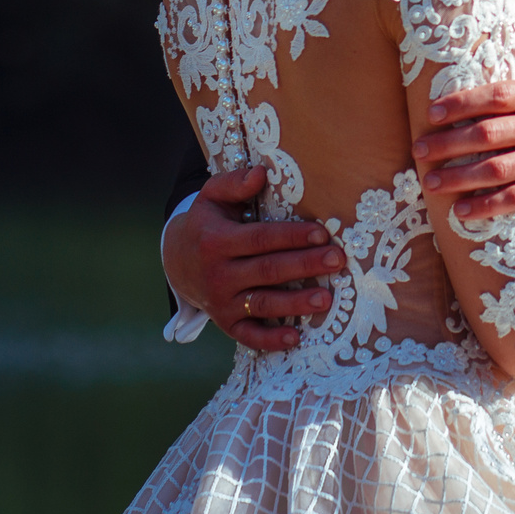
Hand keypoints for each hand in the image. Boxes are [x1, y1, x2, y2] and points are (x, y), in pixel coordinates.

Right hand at [161, 164, 345, 351]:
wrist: (177, 262)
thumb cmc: (207, 224)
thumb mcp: (211, 197)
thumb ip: (234, 183)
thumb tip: (261, 173)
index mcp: (217, 241)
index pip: (261, 238)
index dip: (292, 236)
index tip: (323, 233)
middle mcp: (219, 274)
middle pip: (268, 270)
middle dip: (305, 265)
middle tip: (338, 260)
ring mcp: (222, 302)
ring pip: (263, 304)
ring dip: (295, 304)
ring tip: (326, 299)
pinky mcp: (226, 323)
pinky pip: (248, 335)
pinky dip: (270, 340)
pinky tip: (295, 337)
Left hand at [412, 0, 514, 220]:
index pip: (497, 96)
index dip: (461, 104)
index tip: (432, 113)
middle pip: (490, 135)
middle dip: (449, 144)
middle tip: (419, 150)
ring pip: (499, 170)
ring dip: (461, 178)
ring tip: (431, 183)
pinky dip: (489, 206)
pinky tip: (463, 211)